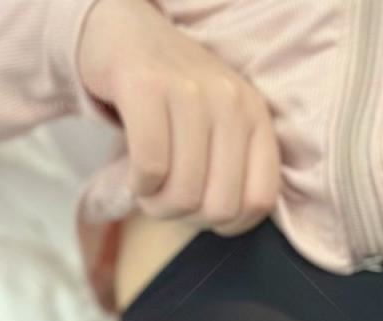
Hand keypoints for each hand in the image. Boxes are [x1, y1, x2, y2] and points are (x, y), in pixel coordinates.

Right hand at [77, 0, 279, 235]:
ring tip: (149, 188)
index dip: (230, 224)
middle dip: (188, 217)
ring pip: (184, 193)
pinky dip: (138, 185)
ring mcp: (191, 91)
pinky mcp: (146, 85)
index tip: (205, 213)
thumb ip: (233, 170)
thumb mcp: (219, 128)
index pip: (259, 201)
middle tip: (169, 200)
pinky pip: (150, 167)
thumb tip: (226, 223)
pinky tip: (134, 175)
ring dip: (158, 204)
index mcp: (256, 118)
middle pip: (219, 207)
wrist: (123, 33)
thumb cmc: (173, 100)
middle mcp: (231, 101)